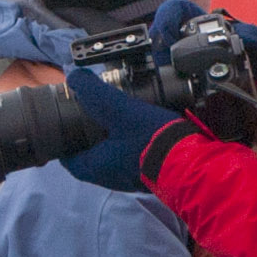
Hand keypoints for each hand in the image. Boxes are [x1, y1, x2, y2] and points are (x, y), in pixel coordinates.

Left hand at [55, 65, 179, 191]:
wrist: (192, 163)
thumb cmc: (151, 140)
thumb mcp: (119, 109)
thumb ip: (95, 93)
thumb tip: (75, 76)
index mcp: (94, 166)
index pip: (68, 159)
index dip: (64, 141)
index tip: (66, 125)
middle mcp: (110, 177)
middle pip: (91, 158)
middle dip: (90, 139)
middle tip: (93, 118)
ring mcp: (132, 179)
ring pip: (113, 159)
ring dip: (113, 142)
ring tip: (120, 120)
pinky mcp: (151, 176)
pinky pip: (135, 160)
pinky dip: (134, 146)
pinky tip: (144, 130)